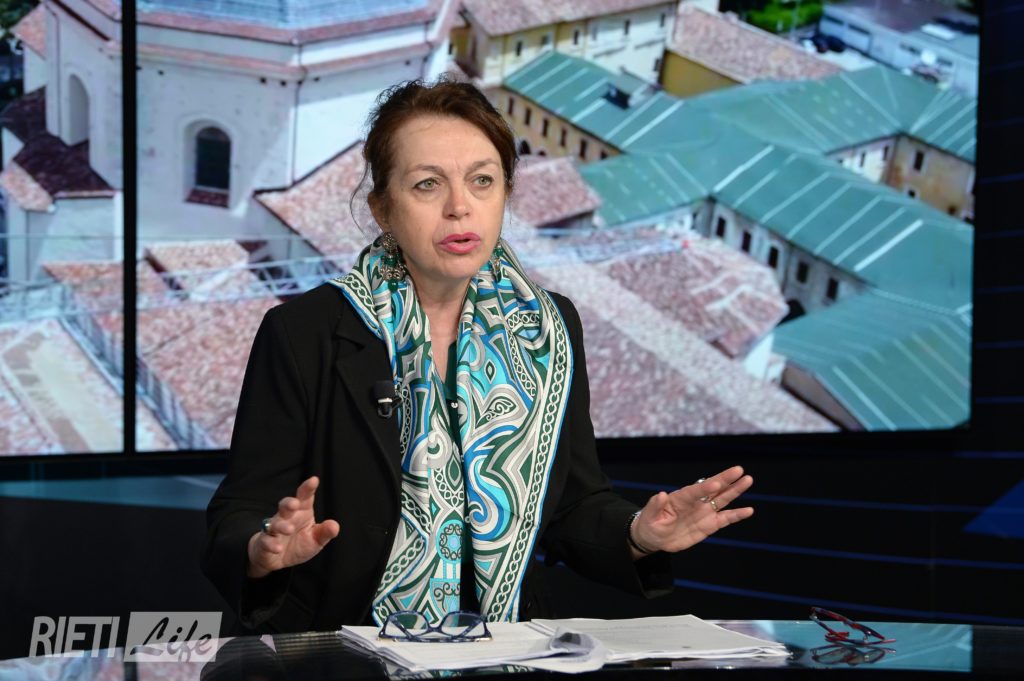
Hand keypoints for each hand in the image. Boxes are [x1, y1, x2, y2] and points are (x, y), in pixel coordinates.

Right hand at [247, 476, 339, 577]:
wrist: (278, 561)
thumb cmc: (299, 544)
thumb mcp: (316, 540)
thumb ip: (324, 532)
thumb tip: (334, 526)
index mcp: (302, 512)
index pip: (305, 497)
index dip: (308, 488)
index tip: (314, 480)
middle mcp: (286, 517)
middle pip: (285, 505)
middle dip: (289, 503)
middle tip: (295, 504)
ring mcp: (274, 529)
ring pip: (274, 523)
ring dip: (281, 525)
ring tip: (289, 529)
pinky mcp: (264, 542)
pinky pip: (265, 541)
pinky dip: (271, 544)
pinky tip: (278, 548)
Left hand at [629, 466, 752, 556]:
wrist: (655, 537)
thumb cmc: (650, 523)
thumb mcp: (649, 516)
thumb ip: (655, 506)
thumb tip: (660, 495)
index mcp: (680, 498)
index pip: (694, 491)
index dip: (704, 488)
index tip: (715, 483)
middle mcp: (695, 502)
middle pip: (713, 489)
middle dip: (726, 479)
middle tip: (739, 470)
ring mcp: (704, 512)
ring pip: (722, 499)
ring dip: (735, 490)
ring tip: (748, 480)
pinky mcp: (710, 524)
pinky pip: (726, 519)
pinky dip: (737, 515)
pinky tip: (749, 510)